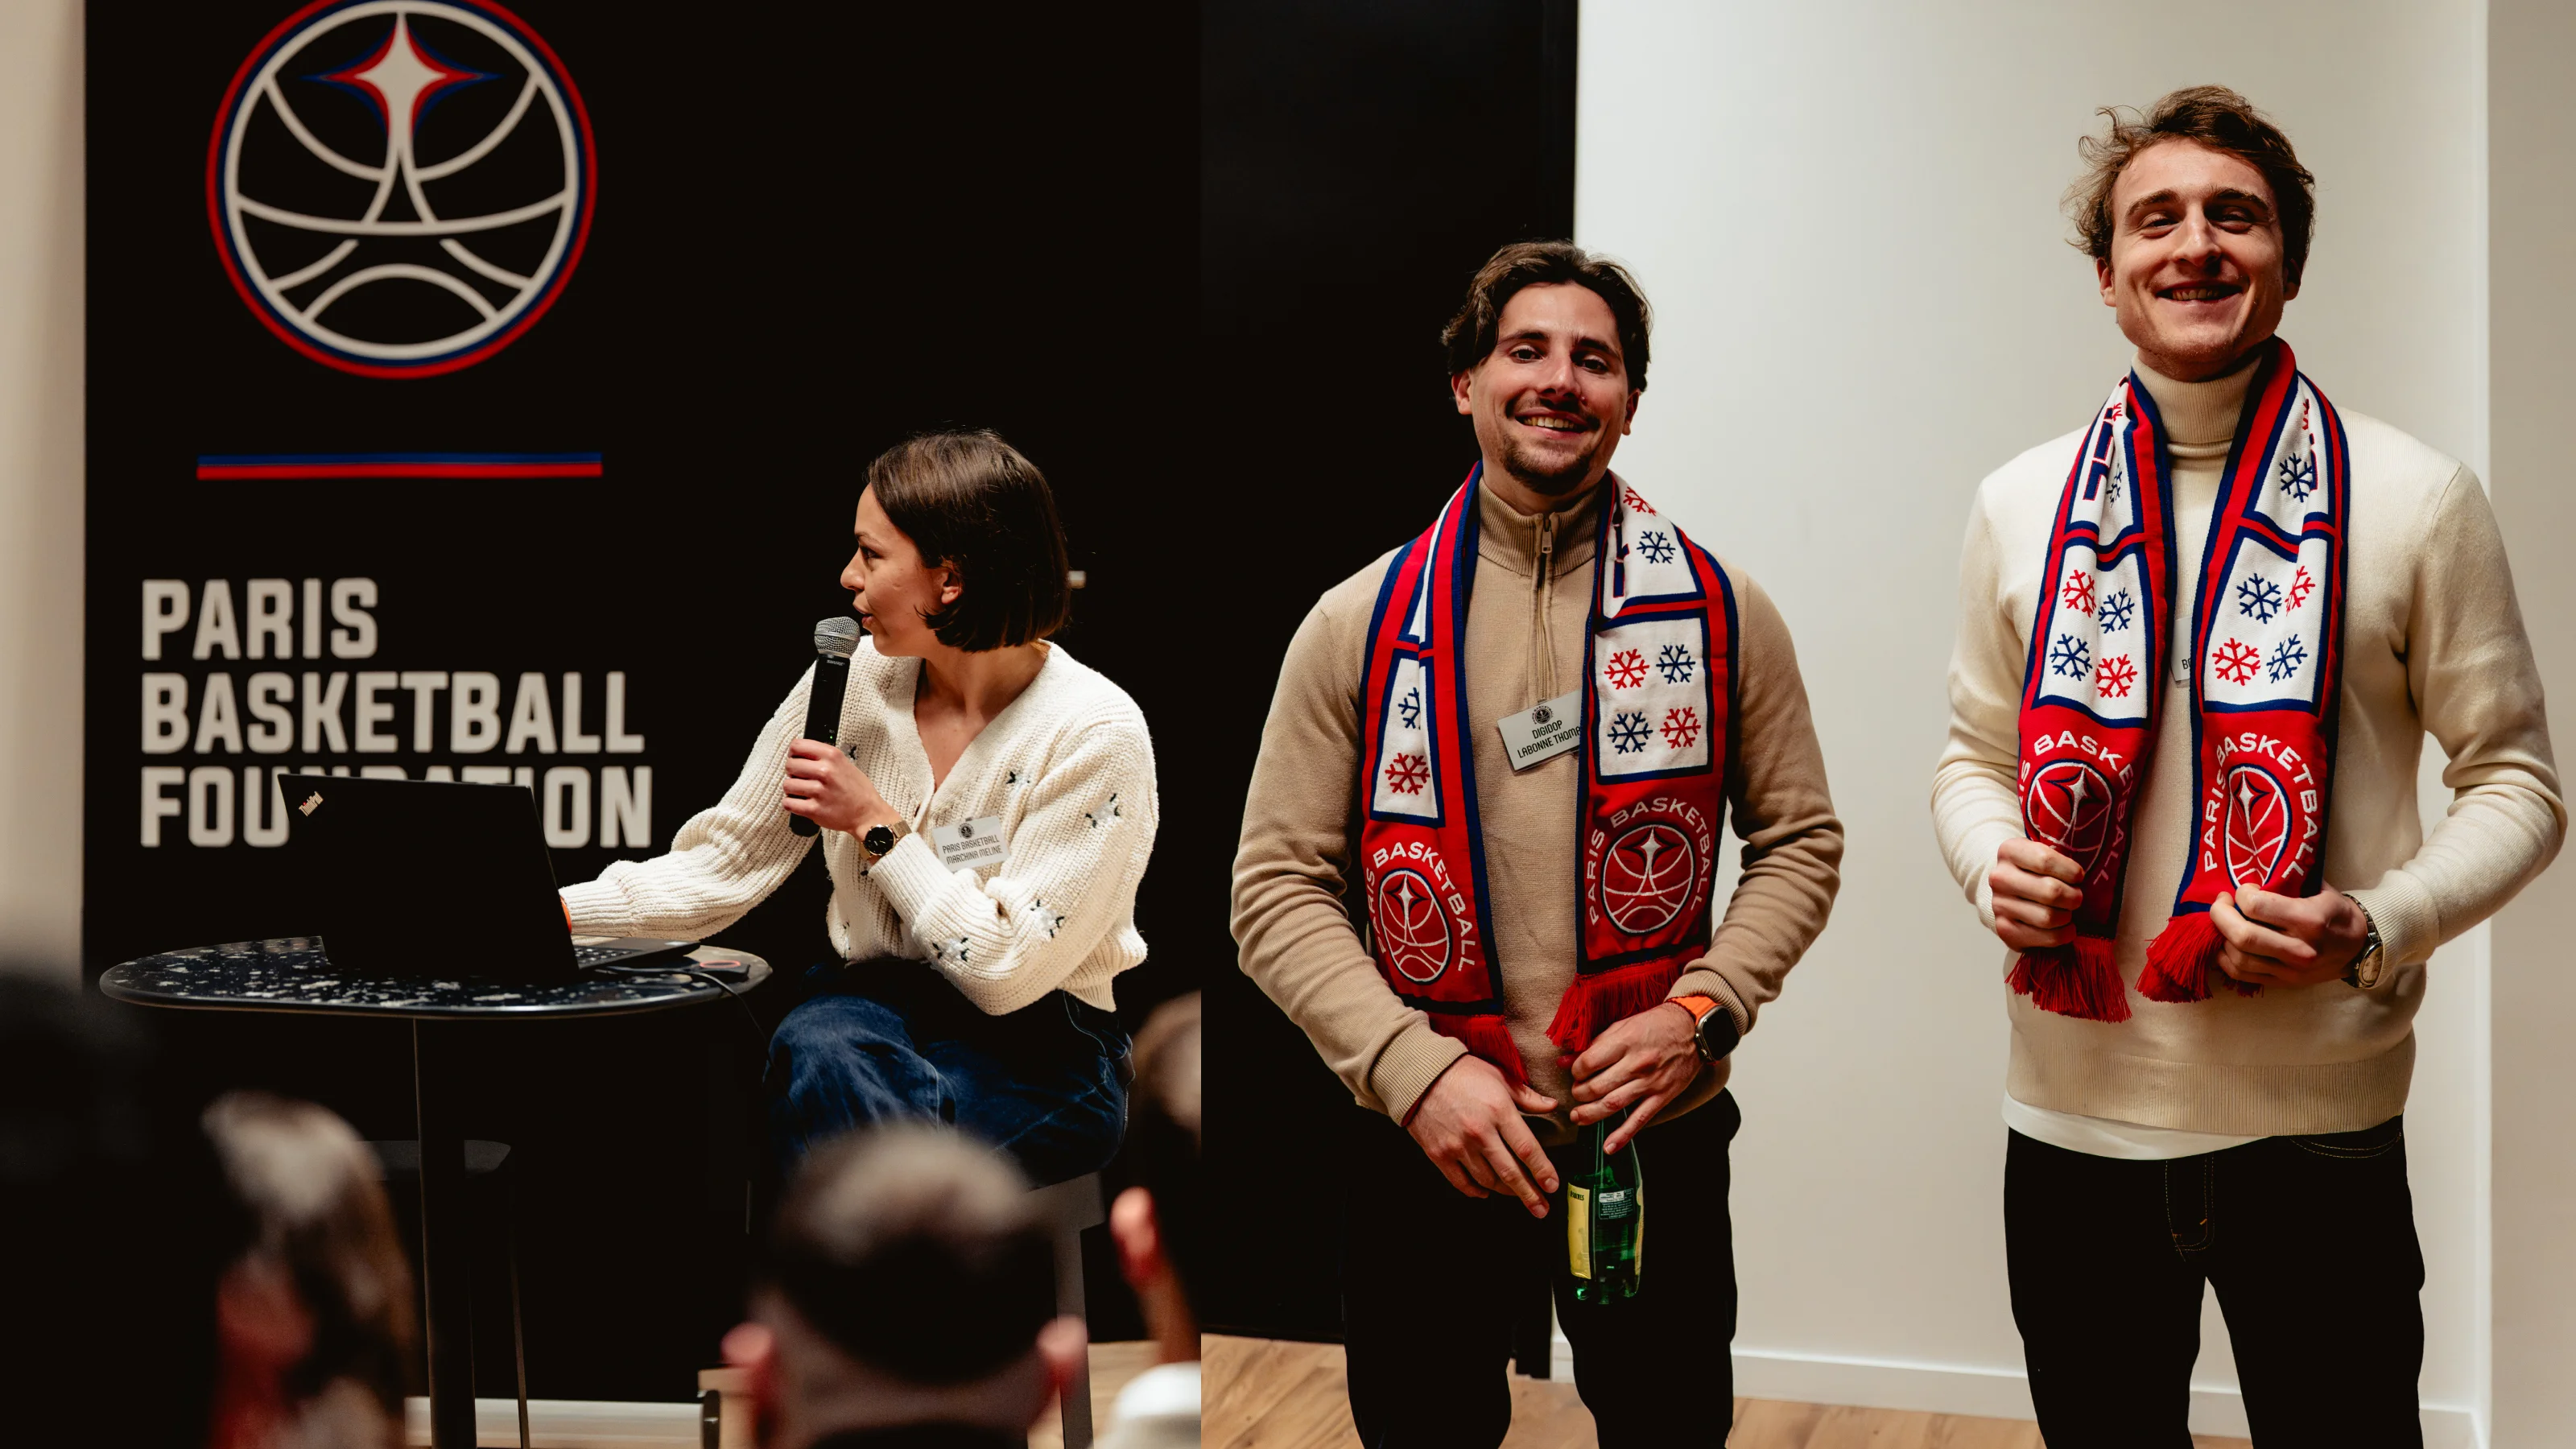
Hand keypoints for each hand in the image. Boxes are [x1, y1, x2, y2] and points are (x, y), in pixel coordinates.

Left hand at [782, 738, 897, 835]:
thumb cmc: (857, 790)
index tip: (796, 758)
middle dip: (792, 772)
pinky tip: (800, 803)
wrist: (867, 814)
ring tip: (802, 792)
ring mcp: (819, 791)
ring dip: (792, 789)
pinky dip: (791, 804)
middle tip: (800, 777)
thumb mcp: (845, 763)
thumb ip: (823, 757)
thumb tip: (800, 753)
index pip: (797, 746)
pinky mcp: (814, 810)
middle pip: (790, 765)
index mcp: (832, 756)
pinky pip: (789, 804)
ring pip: (787, 785)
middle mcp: (826, 771)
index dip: (793, 753)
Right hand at [1404, 1055, 1561, 1216]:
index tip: (1552, 1185)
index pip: (1527, 1149)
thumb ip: (1527, 1096)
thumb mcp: (1499, 1077)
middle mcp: (1479, 1132)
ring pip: (1488, 1180)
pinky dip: (1476, 1191)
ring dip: (1505, 1191)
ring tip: (1516, 1193)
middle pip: (1510, 1172)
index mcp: (1498, 1111)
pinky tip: (1486, 1191)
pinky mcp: (1439, 1154)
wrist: (1419, 1075)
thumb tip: (1552, 1105)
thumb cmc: (1462, 1073)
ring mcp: (1458, 1145)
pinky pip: (1462, 1182)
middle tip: (1541, 1208)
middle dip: (1529, 1194)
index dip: (1542, 1171)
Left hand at [1567, 1002, 1703, 1152]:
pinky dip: (1623, 1135)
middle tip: (1577, 1094)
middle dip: (1580, 1094)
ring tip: (1578, 1117)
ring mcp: (1650, 1082)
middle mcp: (1636, 1063)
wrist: (1692, 1030)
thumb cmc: (1654, 1025)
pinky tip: (1609, 1147)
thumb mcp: (1622, 1026)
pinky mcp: (1662, 1096)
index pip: (1588, 1063)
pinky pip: (1640, 1119)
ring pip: (1613, 1104)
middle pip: (1597, 1087)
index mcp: (1624, 1042)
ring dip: (1590, 1114)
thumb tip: (1564, 1060)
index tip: (1576, 1072)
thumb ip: (1593, 1044)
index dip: (1576, 1071)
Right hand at [1989, 838, 2082, 948]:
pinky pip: (2045, 937)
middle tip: (2077, 897)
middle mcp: (1999, 877)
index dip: (2071, 871)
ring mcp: (1999, 905)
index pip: (2045, 860)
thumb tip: (2092, 870)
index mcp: (2010, 850)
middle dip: (2073, 897)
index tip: (2079, 877)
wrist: (2012, 892)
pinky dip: (2063, 935)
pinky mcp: (2004, 929)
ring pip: (2048, 917)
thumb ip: (2063, 854)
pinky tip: (2066, 928)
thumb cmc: (2038, 871)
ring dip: (2067, 916)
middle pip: (2051, 891)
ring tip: (2068, 912)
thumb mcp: (2046, 853)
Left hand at [2211, 885, 2368, 986]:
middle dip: (2220, 915)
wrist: (2361, 947)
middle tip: (2221, 902)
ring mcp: (2291, 970)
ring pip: (2238, 958)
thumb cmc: (2337, 913)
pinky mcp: (2284, 983)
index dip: (2241, 894)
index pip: (2256, 906)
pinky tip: (2224, 944)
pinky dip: (2225, 959)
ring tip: (2222, 922)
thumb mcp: (2320, 889)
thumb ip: (2287, 882)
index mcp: (2309, 920)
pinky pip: (2241, 975)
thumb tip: (2250, 870)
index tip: (2243, 889)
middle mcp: (2299, 948)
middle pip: (2243, 935)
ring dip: (2221, 937)